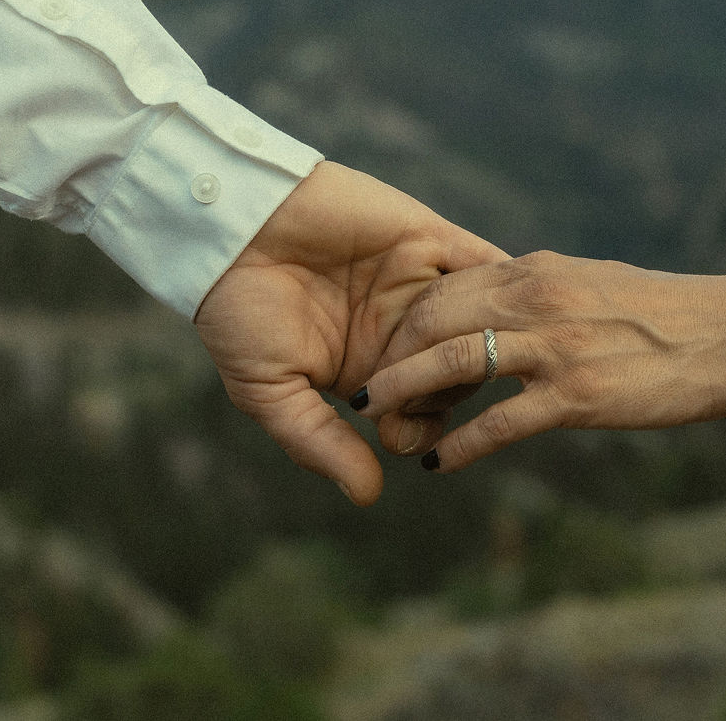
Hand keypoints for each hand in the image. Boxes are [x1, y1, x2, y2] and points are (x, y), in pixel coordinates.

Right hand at [193, 161, 506, 503]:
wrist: (231, 228)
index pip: (425, 415)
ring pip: (480, 321)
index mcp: (369, 371)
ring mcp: (418, 283)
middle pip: (463, 372)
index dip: (422, 429)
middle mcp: (401, 330)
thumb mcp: (269, 390)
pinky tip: (491, 304)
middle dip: (454, 388)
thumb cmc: (238, 313)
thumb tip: (368, 496)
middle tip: (424, 387)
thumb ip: (319, 442)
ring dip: (482, 338)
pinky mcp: (427, 237)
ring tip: (464, 350)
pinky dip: (495, 283)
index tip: (393, 430)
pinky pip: (481, 262)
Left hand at [360, 251, 725, 471]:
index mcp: (538, 269)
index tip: (383, 347)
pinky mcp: (577, 395)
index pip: (445, 285)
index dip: (404, 319)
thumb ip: (543, 291)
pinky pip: (498, 423)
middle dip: (390, 353)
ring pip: (453, 363)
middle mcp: (537, 299)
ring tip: (376, 418)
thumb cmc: (668, 314)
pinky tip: (438, 464)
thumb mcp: (593, 282)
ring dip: (405, 392)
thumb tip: (504, 302)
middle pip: (433, 319)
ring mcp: (555, 347)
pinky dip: (459, 444)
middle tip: (366, 386)